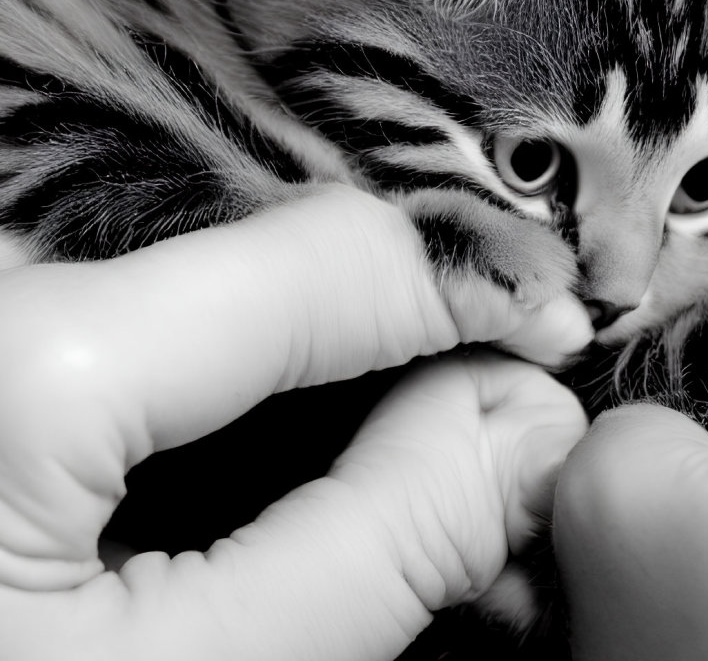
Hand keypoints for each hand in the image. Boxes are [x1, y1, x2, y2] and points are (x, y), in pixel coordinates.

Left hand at [0, 184, 587, 659]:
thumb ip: (386, 537)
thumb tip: (532, 422)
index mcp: (28, 363)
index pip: (333, 258)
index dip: (475, 290)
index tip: (562, 340)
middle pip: (278, 257)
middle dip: (412, 324)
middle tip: (501, 411)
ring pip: (225, 282)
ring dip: (341, 349)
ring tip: (419, 432)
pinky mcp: (1, 352)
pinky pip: (163, 324)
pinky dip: (260, 369)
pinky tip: (302, 438)